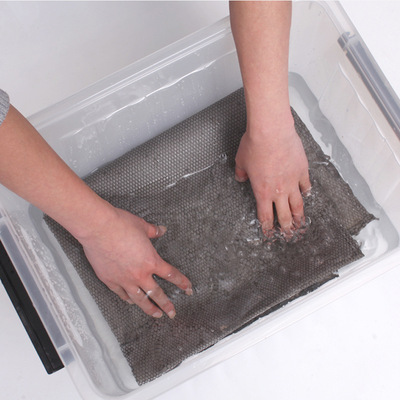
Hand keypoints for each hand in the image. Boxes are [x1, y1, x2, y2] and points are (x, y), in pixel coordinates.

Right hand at [78, 207, 192, 317]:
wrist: (98, 228)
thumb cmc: (120, 225)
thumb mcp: (142, 226)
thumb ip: (154, 231)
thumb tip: (162, 230)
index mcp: (150, 261)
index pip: (171, 274)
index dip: (181, 282)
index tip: (188, 289)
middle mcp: (139, 274)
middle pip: (156, 293)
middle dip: (166, 304)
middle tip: (172, 313)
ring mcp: (124, 279)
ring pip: (139, 299)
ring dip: (149, 308)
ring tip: (155, 315)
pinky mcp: (109, 280)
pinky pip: (121, 294)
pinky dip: (128, 299)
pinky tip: (131, 302)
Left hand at [235, 120, 310, 237]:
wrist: (271, 131)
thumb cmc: (254, 145)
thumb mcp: (241, 161)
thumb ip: (241, 173)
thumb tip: (241, 178)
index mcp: (262, 192)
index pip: (265, 216)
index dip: (267, 228)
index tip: (269, 234)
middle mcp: (278, 191)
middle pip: (284, 215)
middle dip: (285, 228)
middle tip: (288, 236)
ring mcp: (292, 182)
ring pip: (297, 205)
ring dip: (299, 217)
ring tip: (301, 225)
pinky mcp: (302, 170)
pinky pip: (306, 186)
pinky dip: (306, 193)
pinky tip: (306, 196)